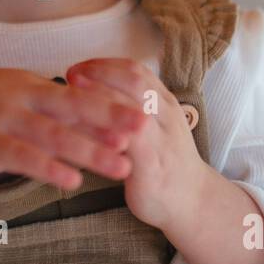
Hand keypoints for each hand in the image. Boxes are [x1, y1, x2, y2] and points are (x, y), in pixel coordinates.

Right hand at [0, 68, 149, 190]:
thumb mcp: (9, 95)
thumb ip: (45, 103)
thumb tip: (86, 110)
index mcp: (29, 84)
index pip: (79, 93)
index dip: (112, 102)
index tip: (144, 109)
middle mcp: (20, 97)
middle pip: (73, 108)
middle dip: (111, 119)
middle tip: (145, 130)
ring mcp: (2, 119)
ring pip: (53, 136)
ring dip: (90, 151)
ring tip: (121, 166)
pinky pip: (22, 157)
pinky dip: (48, 168)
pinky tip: (71, 180)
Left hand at [64, 58, 208, 230]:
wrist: (192, 200)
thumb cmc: (164, 161)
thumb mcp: (156, 126)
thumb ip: (134, 107)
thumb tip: (96, 87)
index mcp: (165, 103)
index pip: (136, 71)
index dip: (105, 64)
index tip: (80, 66)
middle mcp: (167, 116)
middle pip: (134, 81)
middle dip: (100, 73)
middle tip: (71, 74)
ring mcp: (162, 141)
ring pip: (130, 108)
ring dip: (98, 97)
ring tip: (70, 95)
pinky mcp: (152, 167)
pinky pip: (127, 142)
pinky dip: (102, 131)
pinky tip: (79, 131)